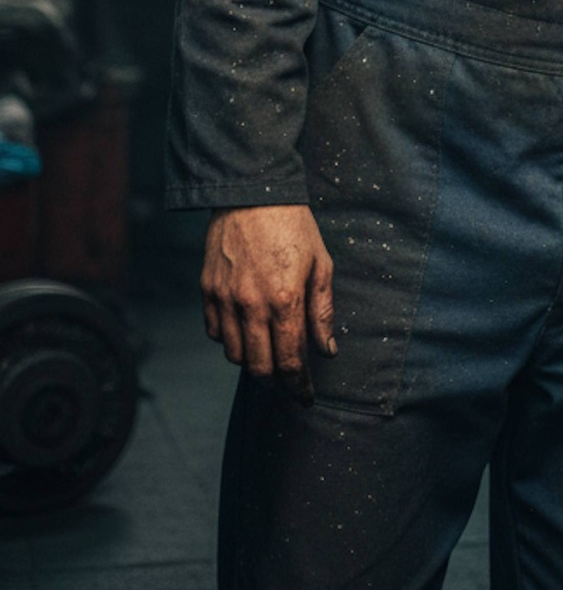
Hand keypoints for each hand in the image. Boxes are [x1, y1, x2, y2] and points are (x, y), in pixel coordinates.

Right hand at [201, 203, 335, 405]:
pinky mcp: (207, 291)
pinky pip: (215, 334)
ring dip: (253, 362)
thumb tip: (328, 350)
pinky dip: (231, 341)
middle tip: (288, 380)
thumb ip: (323, 311)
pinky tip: (246, 331)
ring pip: (235, 355)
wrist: (252, 192)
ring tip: (268, 353)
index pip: (291, 361)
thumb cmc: (293, 226)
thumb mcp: (321, 263)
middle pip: (260, 368)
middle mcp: (251, 305)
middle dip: (276, 381)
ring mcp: (225, 299)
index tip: (306, 398)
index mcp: (285, 299)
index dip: (299, 386)